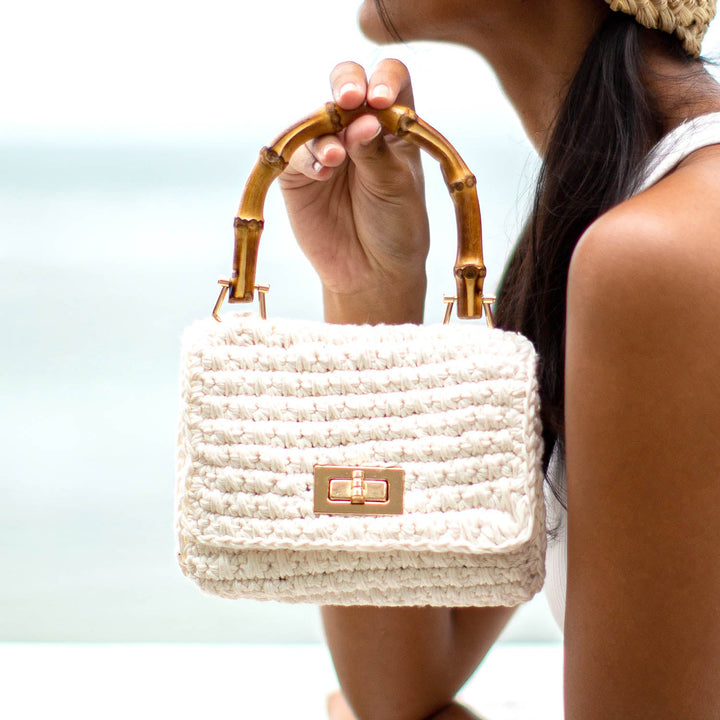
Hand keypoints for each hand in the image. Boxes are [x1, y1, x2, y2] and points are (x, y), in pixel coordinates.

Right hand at [278, 59, 428, 323]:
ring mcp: (325, 147)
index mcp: (393, 125)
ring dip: (326, 130)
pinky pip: (295, 152)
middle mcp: (357, 128)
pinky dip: (308, 157)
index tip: (383, 100)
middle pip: (347, 84)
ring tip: (338, 157)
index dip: (385, 79)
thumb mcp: (395, 187)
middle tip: (351, 99)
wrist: (373, 272)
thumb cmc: (396, 226)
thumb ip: (376, 152)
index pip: (391, 80)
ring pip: (317, 117)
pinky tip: (324, 170)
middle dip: (347, 84)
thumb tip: (360, 117)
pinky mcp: (298, 173)